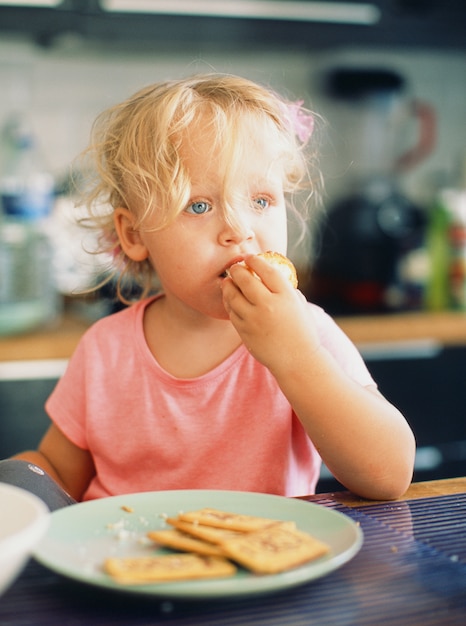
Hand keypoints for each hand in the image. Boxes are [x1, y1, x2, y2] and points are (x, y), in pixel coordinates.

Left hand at [221, 255, 319, 371]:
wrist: (297, 360)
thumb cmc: (302, 332)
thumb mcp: (300, 306)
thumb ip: (287, 290)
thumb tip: (271, 274)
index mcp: (286, 297)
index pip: (267, 271)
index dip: (256, 261)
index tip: (250, 258)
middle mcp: (269, 306)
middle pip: (246, 280)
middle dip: (237, 270)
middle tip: (235, 267)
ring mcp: (255, 319)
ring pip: (233, 296)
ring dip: (228, 286)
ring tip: (228, 282)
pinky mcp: (245, 332)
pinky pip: (232, 312)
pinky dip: (229, 303)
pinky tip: (230, 300)